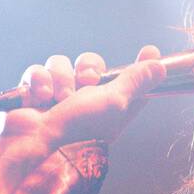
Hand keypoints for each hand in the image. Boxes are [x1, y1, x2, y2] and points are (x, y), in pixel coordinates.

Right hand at [0, 46, 165, 193]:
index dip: (140, 66)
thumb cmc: (79, 128)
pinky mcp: (33, 93)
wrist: (36, 143)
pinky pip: (37, 71)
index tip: (150, 50)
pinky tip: (40, 99)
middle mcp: (84, 100)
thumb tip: (160, 66)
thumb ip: (136, 81)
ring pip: (61, 63)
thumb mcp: (115, 102)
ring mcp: (57, 96)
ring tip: (58, 99)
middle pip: (91, 64)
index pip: (130, 82)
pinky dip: (39, 82)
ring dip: (61, 79)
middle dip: (87, 68)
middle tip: (87, 82)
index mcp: (109, 106)